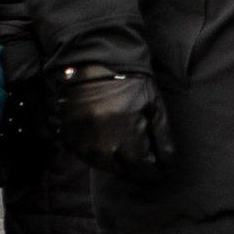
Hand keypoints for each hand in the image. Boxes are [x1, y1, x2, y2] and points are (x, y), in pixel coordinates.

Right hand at [51, 61, 168, 180]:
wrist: (91, 61)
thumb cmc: (128, 81)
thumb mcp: (153, 104)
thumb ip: (162, 137)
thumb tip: (166, 164)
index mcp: (127, 135)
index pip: (142, 170)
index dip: (152, 172)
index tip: (157, 168)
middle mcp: (103, 145)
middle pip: (123, 172)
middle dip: (135, 166)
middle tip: (140, 153)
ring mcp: (83, 144)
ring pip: (105, 167)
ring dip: (116, 159)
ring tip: (120, 138)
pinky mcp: (68, 140)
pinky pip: (87, 157)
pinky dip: (97, 151)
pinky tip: (102, 133)